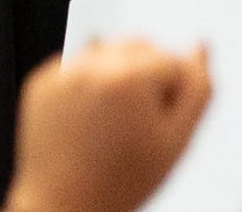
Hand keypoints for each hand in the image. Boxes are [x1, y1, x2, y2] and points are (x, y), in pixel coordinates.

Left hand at [3, 37, 211, 211]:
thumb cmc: (122, 180)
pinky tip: (88, 121)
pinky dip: (88, 84)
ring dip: (118, 75)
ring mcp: (62, 72)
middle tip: (136, 125)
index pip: (174, 62)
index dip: (172, 99)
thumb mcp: (176, 140)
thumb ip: (198, 90)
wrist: (65, 204)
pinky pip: (78, 66)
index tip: (156, 128)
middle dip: (147, 77)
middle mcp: (91, 66)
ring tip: (111, 123)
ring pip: (108, 51)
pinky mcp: (41, 81)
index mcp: (128, 76)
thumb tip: (200, 48)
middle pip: (141, 45)